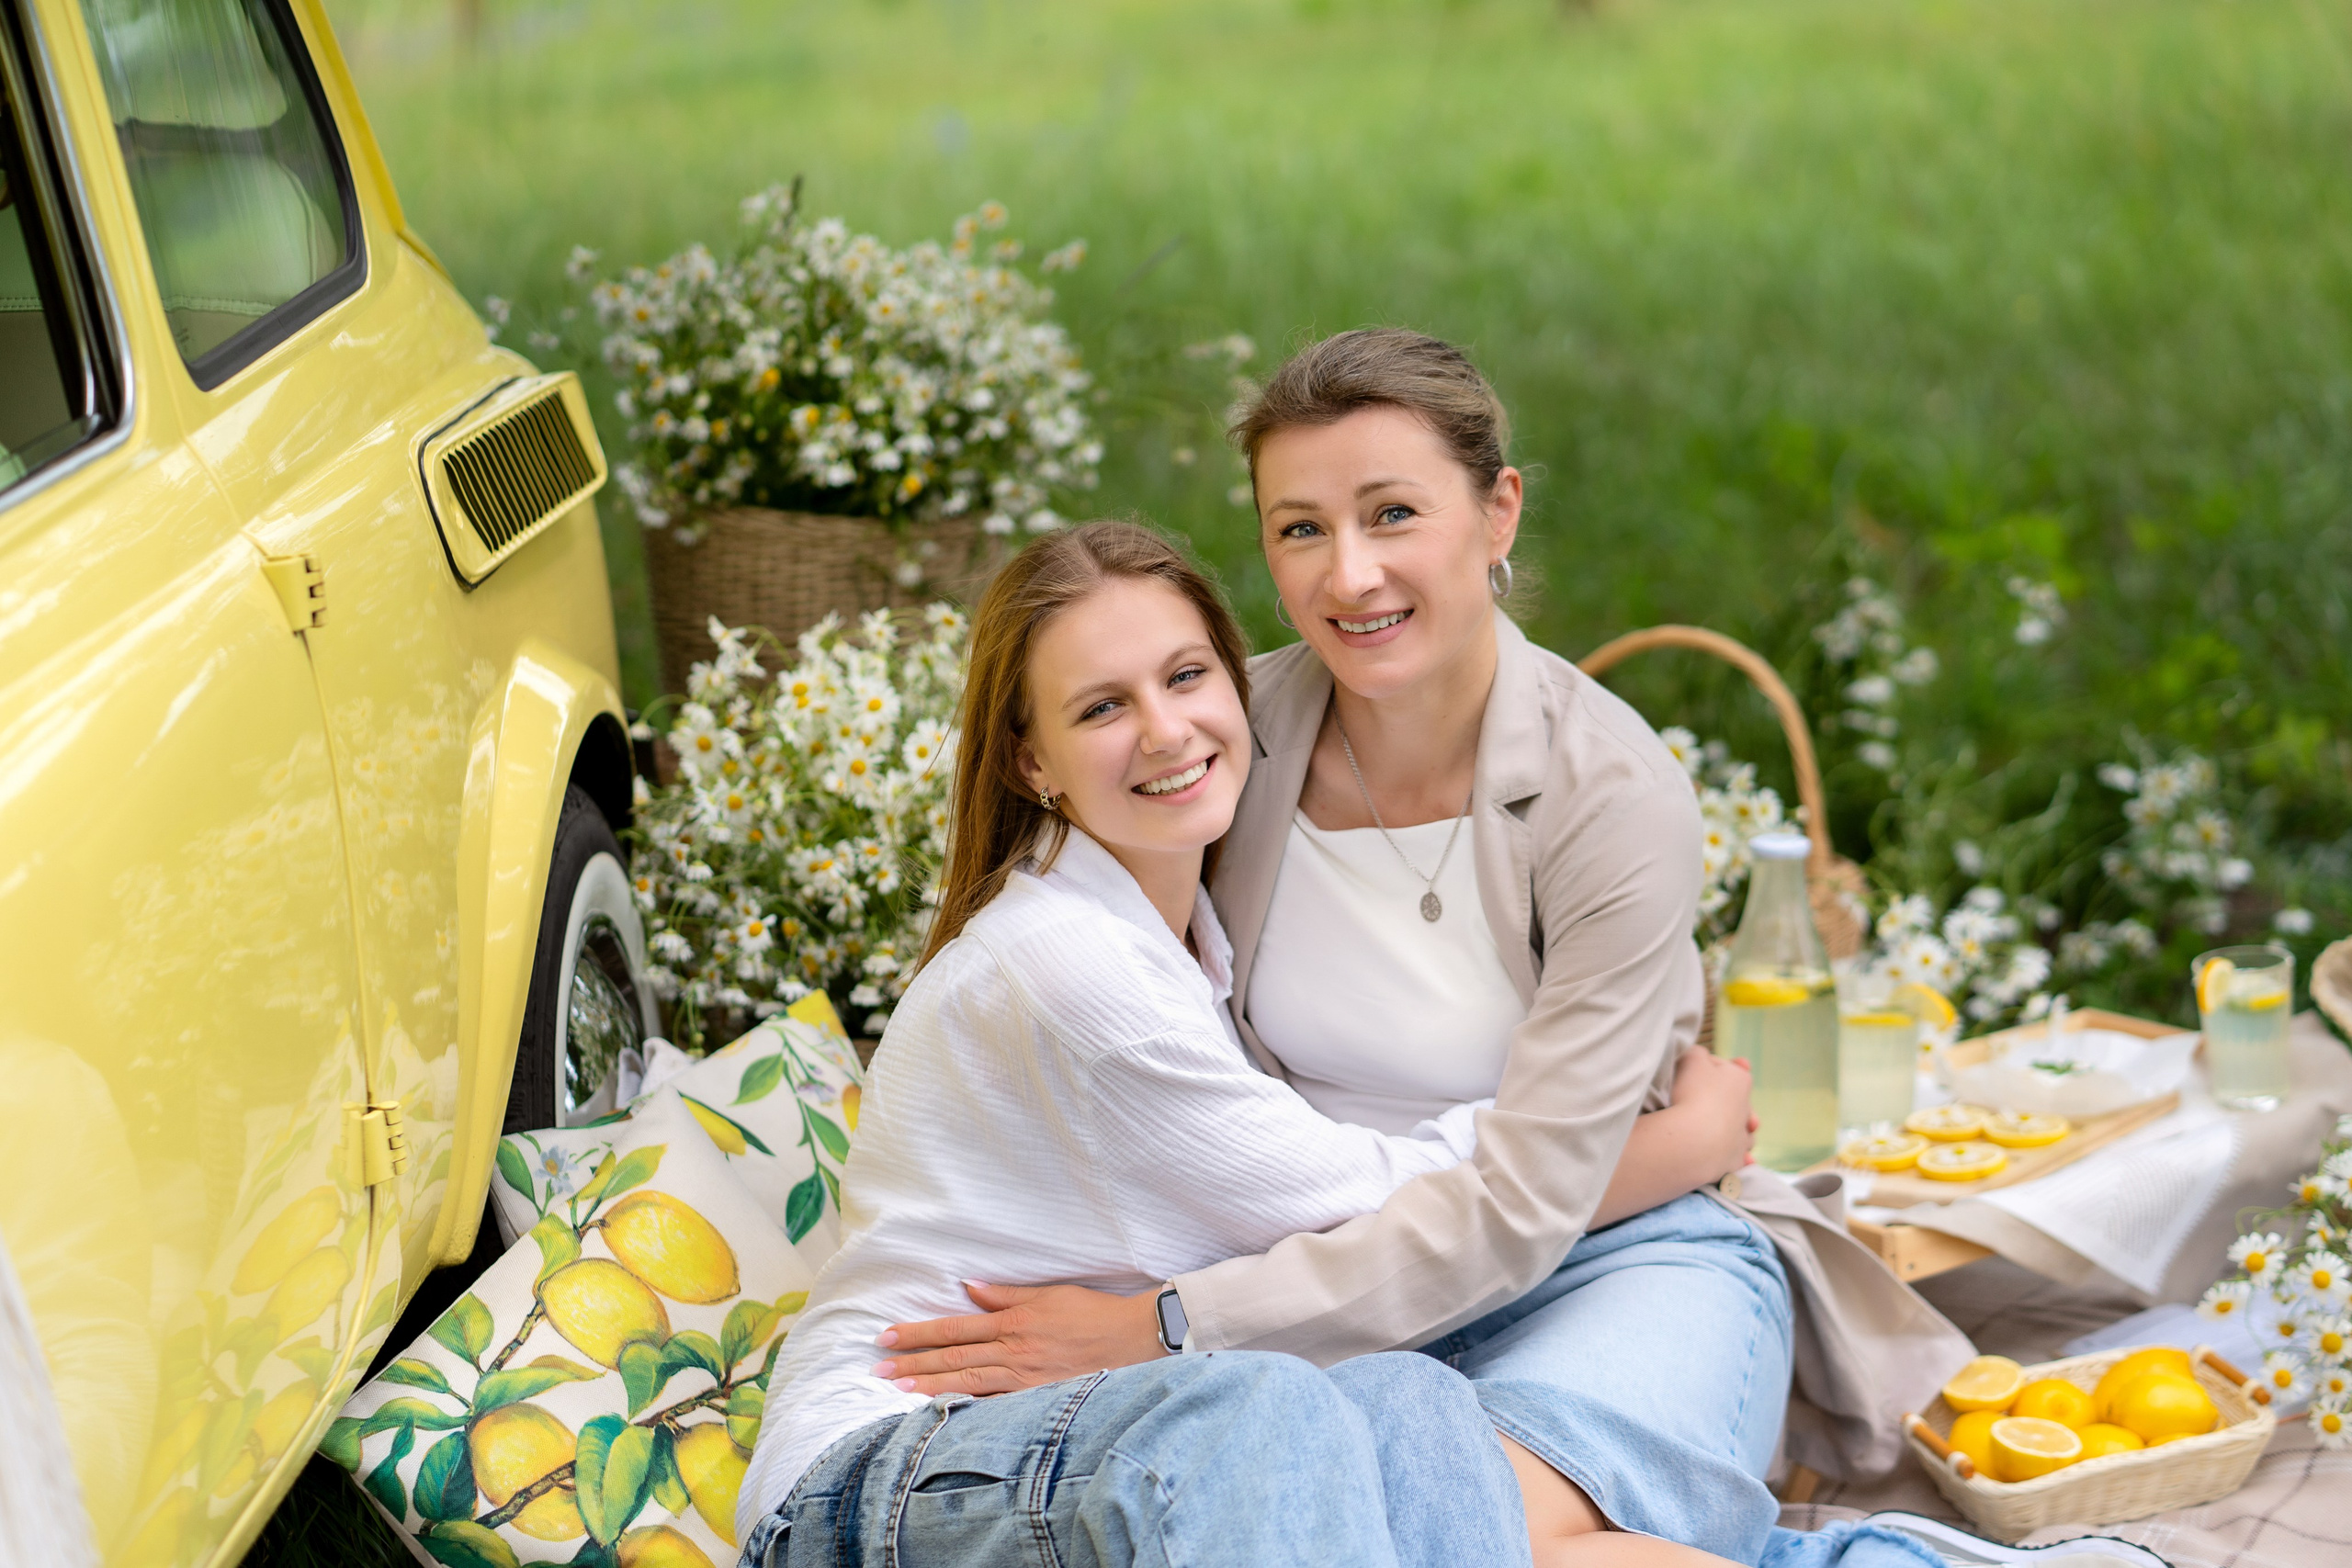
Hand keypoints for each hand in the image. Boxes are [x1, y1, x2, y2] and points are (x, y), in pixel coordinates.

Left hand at [871, 1281, 1166, 1396]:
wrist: (1135, 1339)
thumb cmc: (1093, 1313)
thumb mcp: (1048, 1295)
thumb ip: (1005, 1294)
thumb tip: (968, 1287)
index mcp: (1013, 1322)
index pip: (955, 1328)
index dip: (919, 1333)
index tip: (889, 1337)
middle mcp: (1014, 1352)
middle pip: (953, 1358)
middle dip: (913, 1363)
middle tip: (878, 1369)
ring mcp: (1025, 1379)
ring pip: (967, 1384)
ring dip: (929, 1388)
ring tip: (896, 1391)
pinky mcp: (1039, 1398)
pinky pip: (996, 1407)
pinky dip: (967, 1409)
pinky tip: (943, 1414)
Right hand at [1671, 1046, 1755, 1179]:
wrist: (1693, 1139)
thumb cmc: (1692, 1094)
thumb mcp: (1691, 1059)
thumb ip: (1698, 1053)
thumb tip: (1700, 1058)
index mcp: (1739, 1080)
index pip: (1726, 1068)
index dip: (1707, 1068)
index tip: (1691, 1073)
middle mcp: (1747, 1108)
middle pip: (1737, 1101)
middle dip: (1726, 1100)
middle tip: (1703, 1101)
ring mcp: (1742, 1137)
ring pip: (1745, 1131)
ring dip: (1737, 1130)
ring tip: (1719, 1130)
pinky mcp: (1734, 1161)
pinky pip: (1740, 1158)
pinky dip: (1739, 1157)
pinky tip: (1737, 1158)